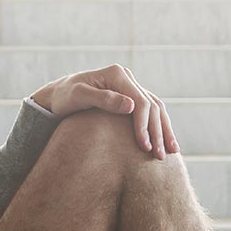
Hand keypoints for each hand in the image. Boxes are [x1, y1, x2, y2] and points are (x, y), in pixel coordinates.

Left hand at [31, 64, 179, 159]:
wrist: (58, 95)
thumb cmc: (64, 97)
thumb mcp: (79, 97)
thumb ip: (103, 100)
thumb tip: (131, 106)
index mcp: (117, 74)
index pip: (140, 102)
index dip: (144, 126)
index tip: (145, 148)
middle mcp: (127, 77)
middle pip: (152, 105)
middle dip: (159, 132)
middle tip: (162, 156)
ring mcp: (130, 86)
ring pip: (156, 108)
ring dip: (165, 130)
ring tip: (172, 152)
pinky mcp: (130, 96)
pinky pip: (150, 111)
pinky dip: (159, 127)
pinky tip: (165, 142)